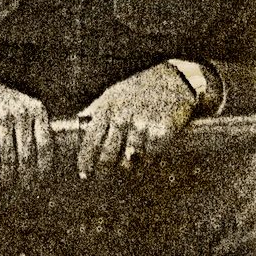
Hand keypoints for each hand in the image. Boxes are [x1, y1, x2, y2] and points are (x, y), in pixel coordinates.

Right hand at [0, 75, 53, 190]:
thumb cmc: (2, 104)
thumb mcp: (24, 108)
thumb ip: (35, 127)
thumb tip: (46, 161)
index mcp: (37, 109)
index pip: (45, 144)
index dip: (44, 167)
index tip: (42, 181)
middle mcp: (21, 111)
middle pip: (27, 154)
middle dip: (26, 176)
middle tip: (24, 189)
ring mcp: (1, 114)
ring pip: (8, 155)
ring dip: (7, 175)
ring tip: (6, 184)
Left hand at [77, 62, 196, 178]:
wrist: (174, 80)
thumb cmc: (141, 88)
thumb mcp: (114, 93)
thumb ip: (98, 109)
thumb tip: (81, 125)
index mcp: (108, 107)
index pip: (91, 140)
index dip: (85, 161)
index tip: (83, 175)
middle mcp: (123, 116)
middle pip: (108, 156)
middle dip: (106, 169)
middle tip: (107, 175)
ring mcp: (142, 125)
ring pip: (129, 161)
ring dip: (129, 167)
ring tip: (132, 163)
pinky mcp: (161, 132)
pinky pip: (150, 157)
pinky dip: (148, 159)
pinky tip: (149, 153)